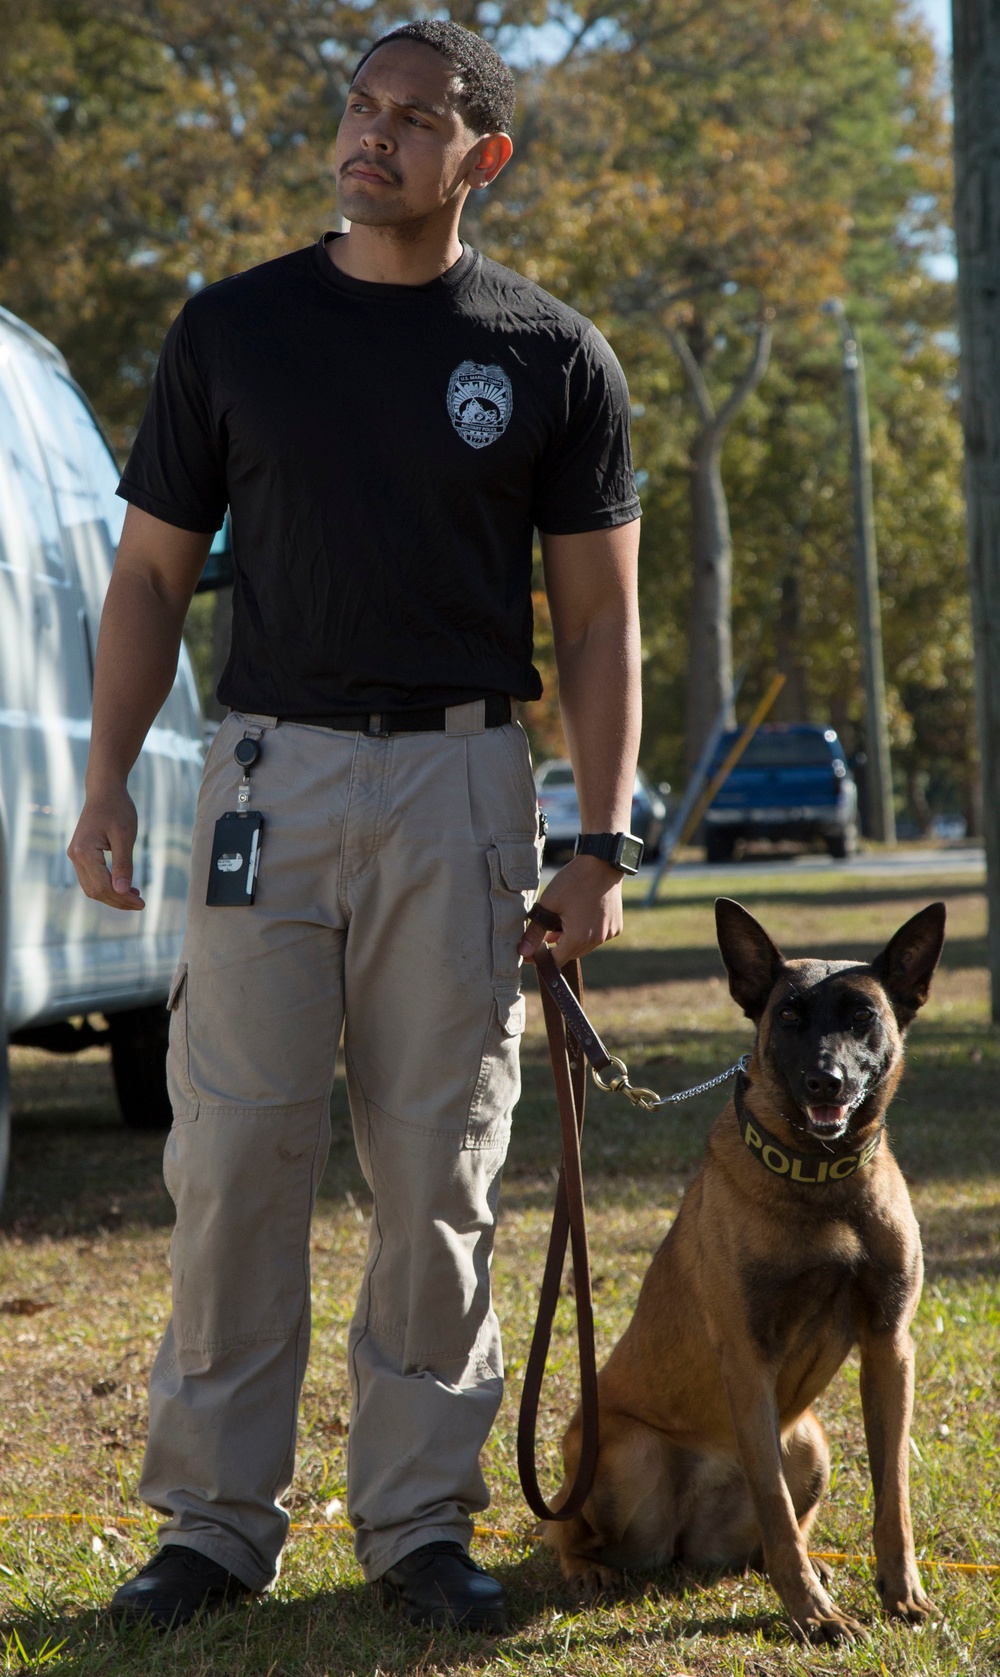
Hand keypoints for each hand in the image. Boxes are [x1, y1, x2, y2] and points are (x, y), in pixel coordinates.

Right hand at [68, 783, 144, 910]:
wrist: (104, 790)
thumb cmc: (118, 808)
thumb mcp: (126, 836)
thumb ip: (123, 865)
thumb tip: (122, 891)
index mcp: (84, 852)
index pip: (103, 886)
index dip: (123, 898)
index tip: (143, 904)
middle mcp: (75, 856)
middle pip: (96, 890)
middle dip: (118, 900)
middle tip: (141, 904)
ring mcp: (75, 855)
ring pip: (91, 887)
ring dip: (112, 896)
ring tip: (135, 897)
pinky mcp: (79, 854)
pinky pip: (91, 878)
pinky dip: (106, 886)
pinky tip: (124, 886)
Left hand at [517, 853, 623, 966]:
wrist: (602, 863)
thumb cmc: (573, 881)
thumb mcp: (548, 904)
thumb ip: (534, 932)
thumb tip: (523, 953)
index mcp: (578, 937)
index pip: (556, 960)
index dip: (541, 958)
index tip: (529, 952)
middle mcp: (596, 940)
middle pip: (570, 954)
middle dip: (556, 947)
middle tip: (544, 933)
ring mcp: (608, 934)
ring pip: (584, 946)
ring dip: (571, 940)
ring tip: (560, 922)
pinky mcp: (615, 927)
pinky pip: (597, 937)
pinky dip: (586, 932)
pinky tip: (579, 917)